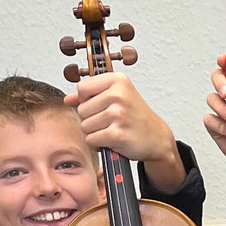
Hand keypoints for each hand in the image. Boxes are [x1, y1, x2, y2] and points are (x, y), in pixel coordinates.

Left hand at [66, 73, 182, 185]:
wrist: (157, 138)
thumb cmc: (137, 118)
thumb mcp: (117, 98)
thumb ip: (91, 95)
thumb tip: (68, 99)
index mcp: (118, 80)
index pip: (82, 88)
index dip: (87, 100)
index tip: (102, 106)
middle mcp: (118, 94)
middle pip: (82, 109)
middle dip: (92, 119)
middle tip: (110, 122)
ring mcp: (118, 114)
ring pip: (85, 126)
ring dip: (95, 133)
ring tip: (112, 131)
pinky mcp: (117, 134)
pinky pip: (91, 139)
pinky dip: (99, 144)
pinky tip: (112, 141)